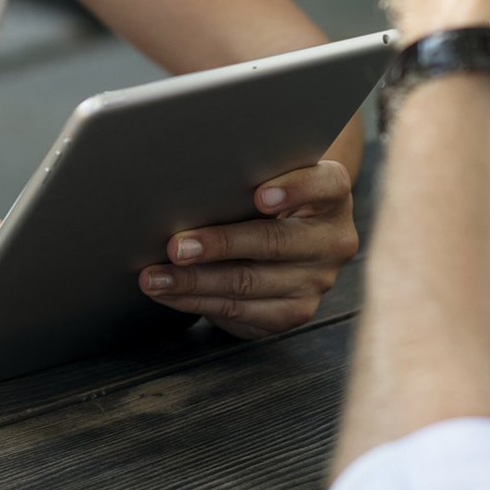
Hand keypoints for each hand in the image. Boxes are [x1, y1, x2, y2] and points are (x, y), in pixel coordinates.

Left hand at [139, 160, 357, 338]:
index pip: (325, 185)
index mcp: (333, 196)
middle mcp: (332, 240)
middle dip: (219, 244)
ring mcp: (317, 281)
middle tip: (176, 246)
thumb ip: (249, 178)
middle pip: (275, 241)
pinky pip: (240, 310)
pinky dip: (198, 302)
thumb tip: (184, 185)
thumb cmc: (268, 200)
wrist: (292, 242)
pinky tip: (169, 294)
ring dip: (195, 281)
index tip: (259, 195)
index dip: (294, 189)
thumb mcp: (271, 180)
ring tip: (155, 276)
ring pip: (249, 282)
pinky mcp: (296, 311)